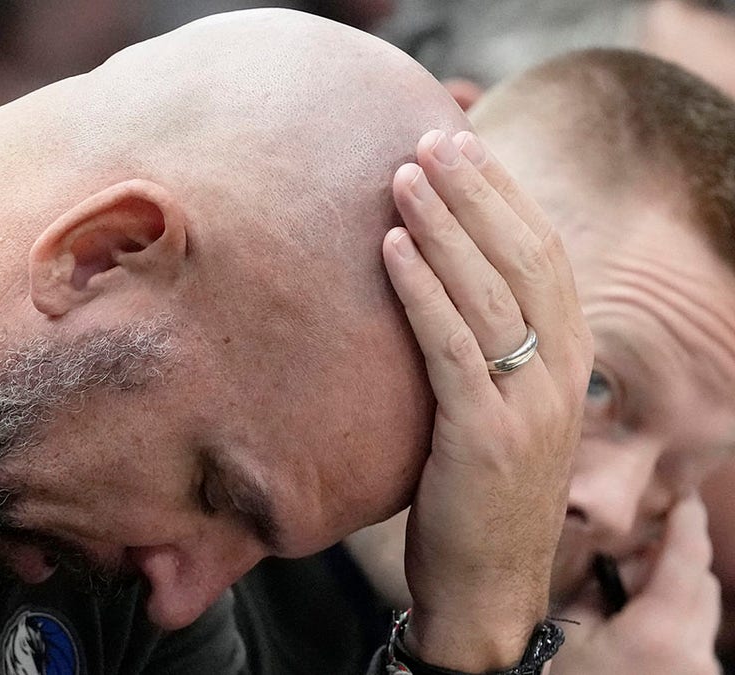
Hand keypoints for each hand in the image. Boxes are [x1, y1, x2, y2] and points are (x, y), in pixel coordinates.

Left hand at [381, 129, 591, 669]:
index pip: (543, 254)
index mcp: (569, 358)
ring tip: (401, 176)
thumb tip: (438, 278)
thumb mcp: (497, 405)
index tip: (463, 145)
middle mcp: (560, 374)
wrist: (489, 584)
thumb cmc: (478, 487)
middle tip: (431, 139)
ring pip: (489, 294)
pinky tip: (392, 248)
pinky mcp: (485, 437)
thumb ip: (484, 345)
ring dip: (443, 227)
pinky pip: (451, 348)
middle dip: (475, 193)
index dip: (504, 195)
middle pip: (522, 259)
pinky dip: (421, 292)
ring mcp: (529, 406)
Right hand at [551, 496, 721, 673]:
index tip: (685, 498)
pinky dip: (675, 624)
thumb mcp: (568, 626)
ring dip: (675, 595)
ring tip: (627, 602)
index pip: (687, 558)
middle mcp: (697, 655)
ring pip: (701, 614)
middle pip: (702, 584)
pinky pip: (696, 642)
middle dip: (674, 561)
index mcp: (662, 631)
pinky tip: (637, 631)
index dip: (687, 522)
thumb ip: (599, 585)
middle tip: (632, 557)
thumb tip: (620, 557)